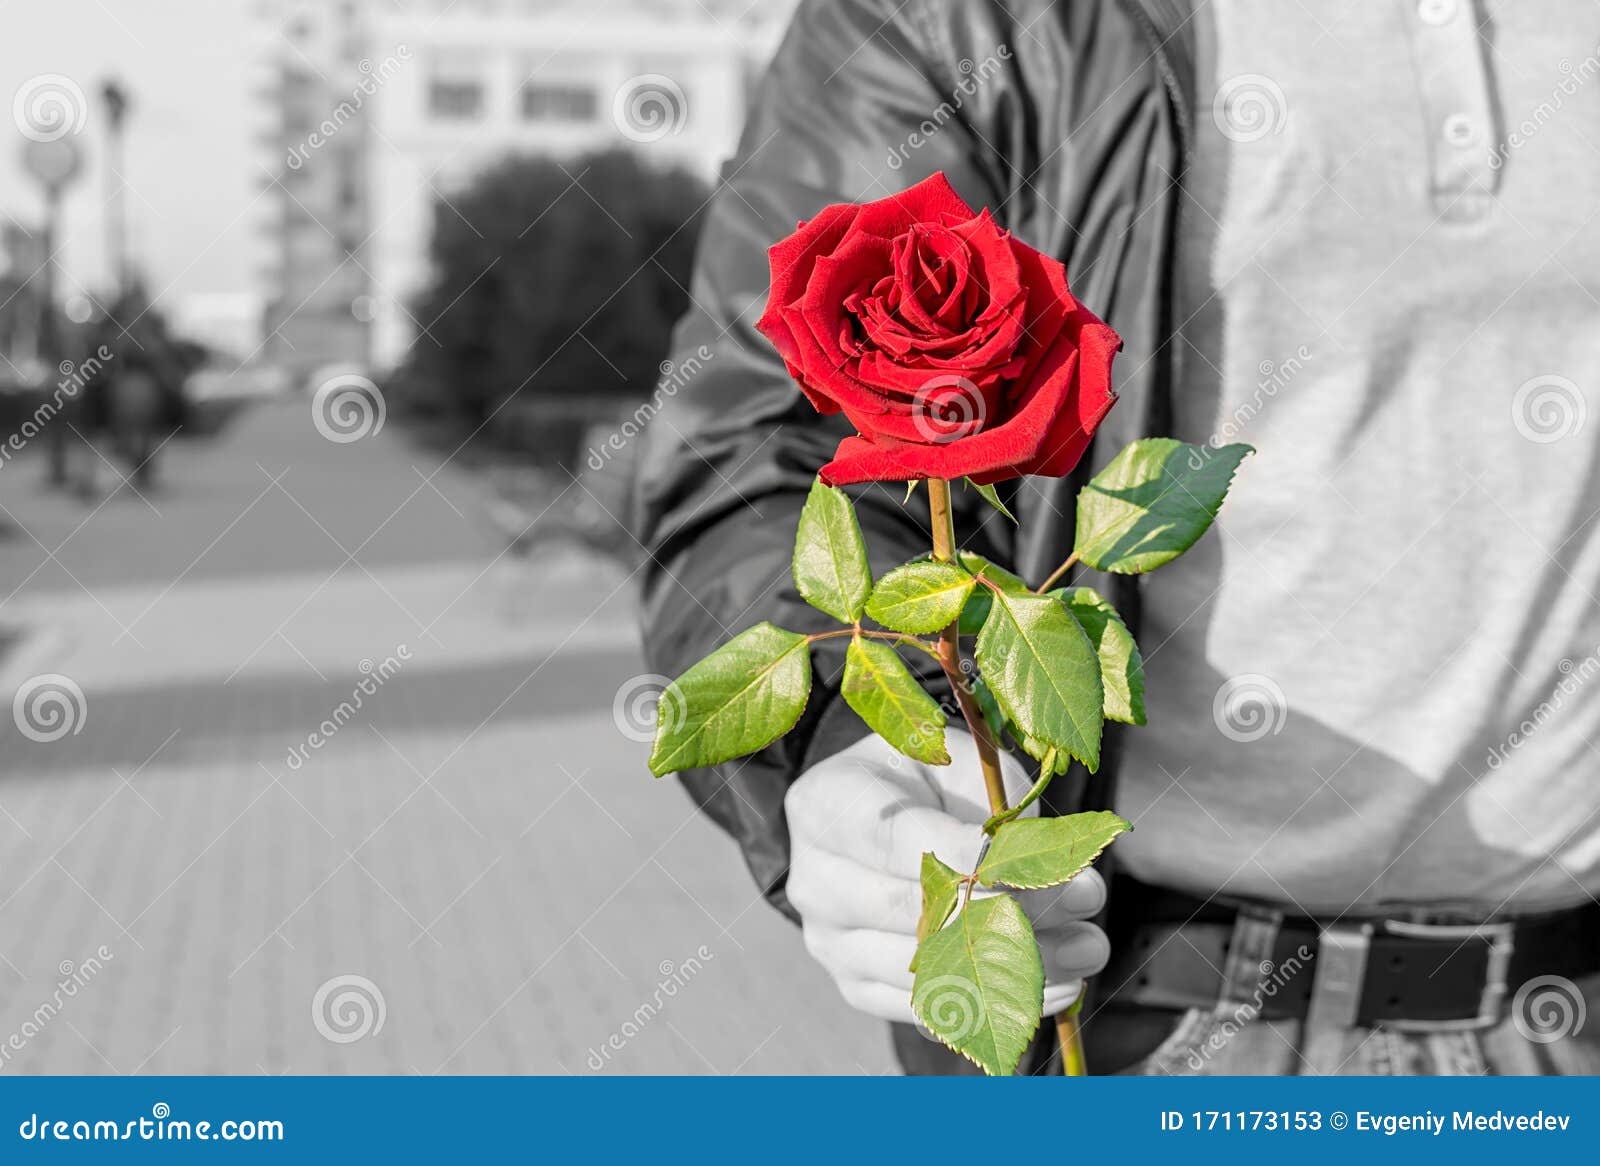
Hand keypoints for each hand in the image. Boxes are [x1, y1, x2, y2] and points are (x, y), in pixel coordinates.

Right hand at [784, 730, 1109, 1024]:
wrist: (873, 815)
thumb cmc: (924, 783)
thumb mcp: (955, 765)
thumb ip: (990, 806)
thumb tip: (1046, 867)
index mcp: (826, 807)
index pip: (895, 840)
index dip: (966, 855)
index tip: (1032, 862)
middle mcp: (815, 880)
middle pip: (911, 912)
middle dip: (1009, 910)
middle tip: (1086, 899)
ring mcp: (830, 941)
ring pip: (922, 968)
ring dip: (1014, 964)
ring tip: (1087, 947)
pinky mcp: (855, 985)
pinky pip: (924, 1009)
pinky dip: (995, 1003)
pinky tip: (1055, 989)